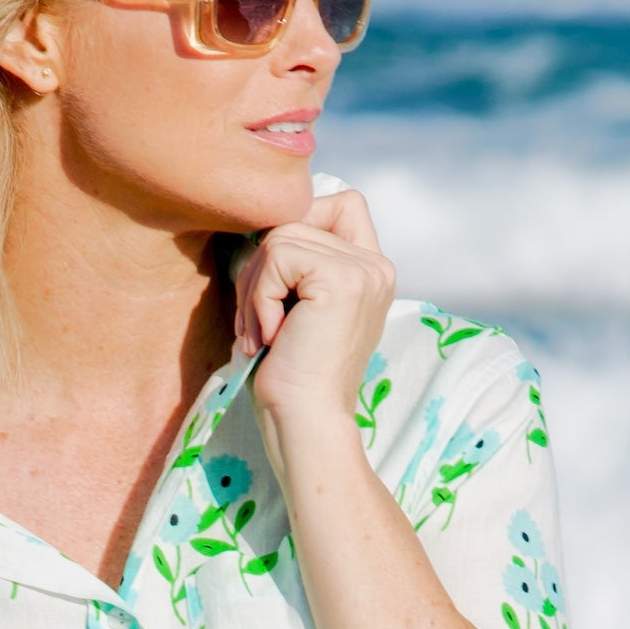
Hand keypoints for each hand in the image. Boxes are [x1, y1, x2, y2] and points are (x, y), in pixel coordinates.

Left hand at [232, 183, 394, 461]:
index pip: (339, 204)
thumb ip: (295, 264)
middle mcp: (376, 266)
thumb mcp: (295, 308)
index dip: (299, 226)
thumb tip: (258, 223)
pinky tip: (269, 336)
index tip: (278, 287)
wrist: (305, 424)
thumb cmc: (289, 378)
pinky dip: (259, 295)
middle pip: (298, 218)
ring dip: (254, 287)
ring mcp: (364, 270)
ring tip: (260, 335)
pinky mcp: (342, 278)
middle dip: (261, 268)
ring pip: (281, 236)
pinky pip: (277, 253)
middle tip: (256, 325)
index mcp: (371, 272)